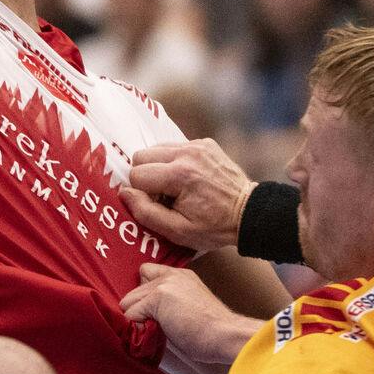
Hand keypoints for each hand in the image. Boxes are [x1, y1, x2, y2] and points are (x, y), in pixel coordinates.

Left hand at [120, 264, 250, 367]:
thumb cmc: (213, 332)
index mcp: (181, 276)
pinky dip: (136, 327)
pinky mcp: (157, 298)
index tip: (148, 310)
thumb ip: (169, 305)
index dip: (143, 293)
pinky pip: (131, 314)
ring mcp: (163, 285)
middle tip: (151, 326)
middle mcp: (170, 276)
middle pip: (133, 291)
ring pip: (128, 302)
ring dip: (135, 318)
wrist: (227, 335)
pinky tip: (153, 334)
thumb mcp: (190, 308)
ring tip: (153, 331)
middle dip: (137, 310)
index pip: (147, 274)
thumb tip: (145, 318)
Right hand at [122, 140, 255, 253]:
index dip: (142, 193)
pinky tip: (188, 178)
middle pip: (142, 155)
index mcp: (179, 175)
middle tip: (163, 195)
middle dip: (146, 176)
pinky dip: (174, 161)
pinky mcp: (205, 143)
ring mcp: (197, 145)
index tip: (158, 204)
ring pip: (156, 148)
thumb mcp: (178, 230)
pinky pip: (175, 147)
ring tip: (175, 187)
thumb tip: (125, 193)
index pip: (137, 174)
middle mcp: (187, 153)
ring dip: (159, 167)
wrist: (249, 212)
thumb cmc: (214, 226)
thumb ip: (146, 212)